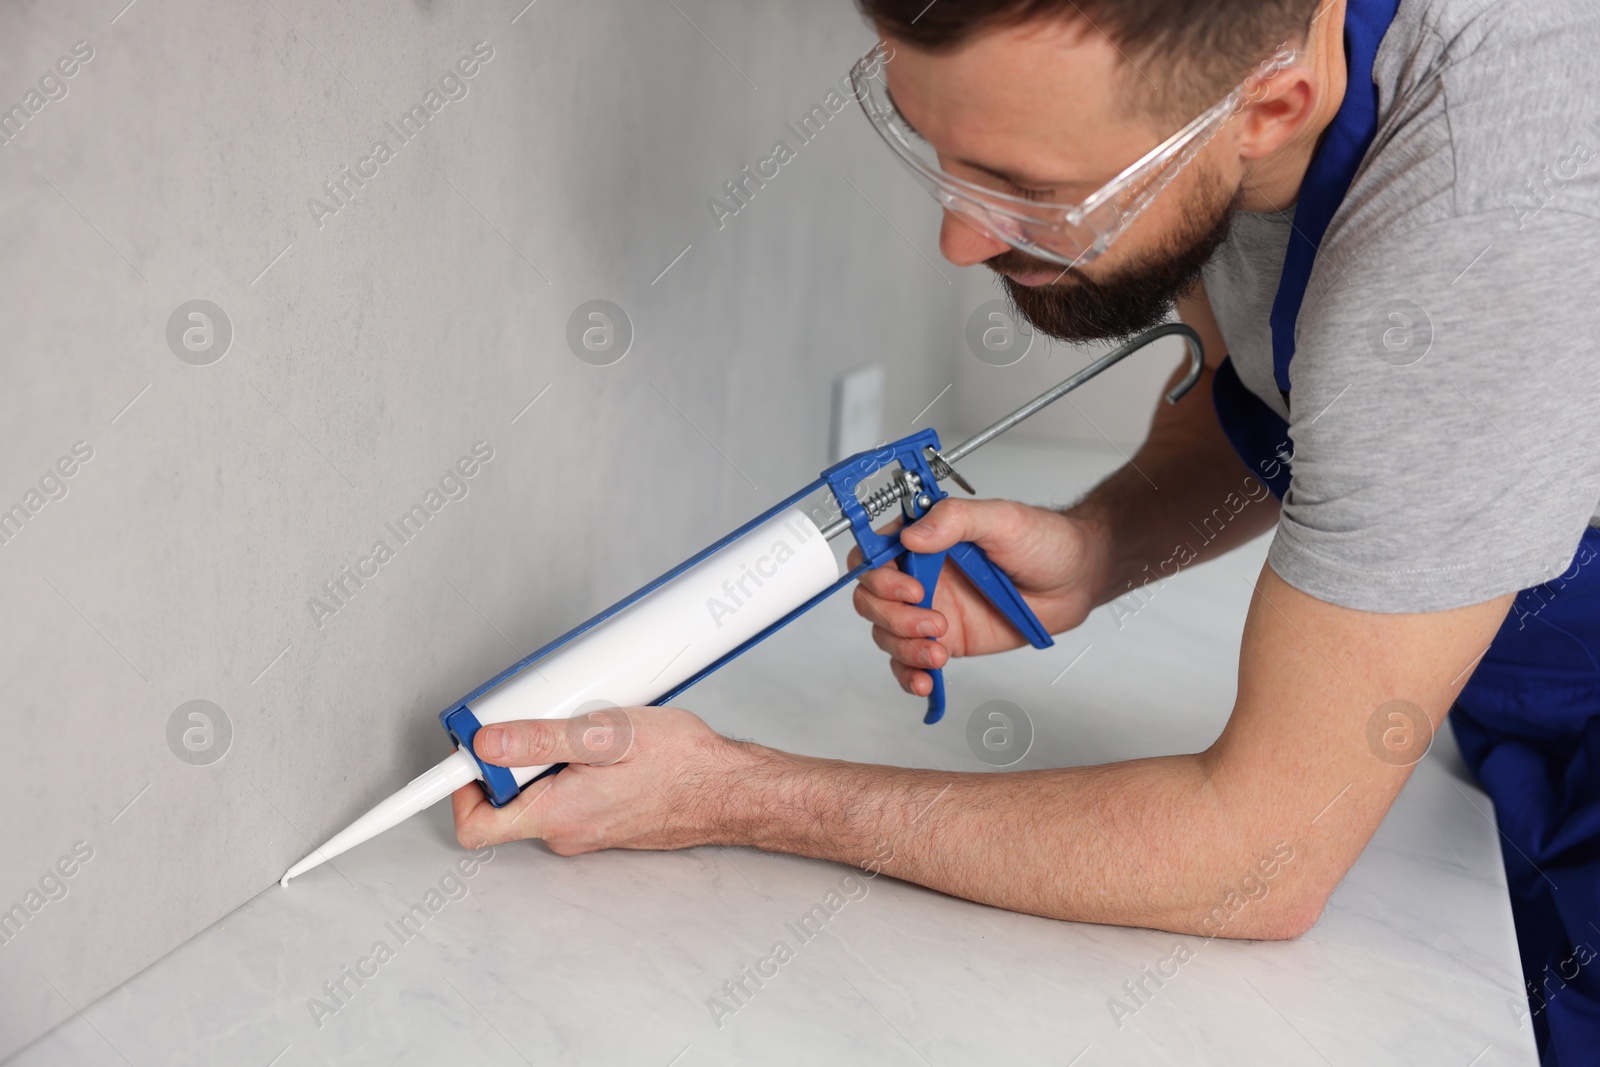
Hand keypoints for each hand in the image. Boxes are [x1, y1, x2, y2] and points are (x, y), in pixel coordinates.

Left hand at [451, 706, 752, 853]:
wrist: (730, 789)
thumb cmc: (681, 766)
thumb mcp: (605, 736)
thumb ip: (539, 740)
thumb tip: (484, 744)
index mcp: (556, 816)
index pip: (475, 826)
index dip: (459, 788)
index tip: (467, 751)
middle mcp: (565, 831)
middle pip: (506, 798)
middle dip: (514, 754)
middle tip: (543, 718)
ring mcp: (585, 828)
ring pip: (540, 791)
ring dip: (550, 755)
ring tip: (585, 726)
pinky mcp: (604, 818)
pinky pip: (569, 792)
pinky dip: (575, 763)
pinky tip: (605, 741)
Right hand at [851, 498, 1102, 695]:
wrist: (1076, 579)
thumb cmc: (1043, 542)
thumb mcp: (1001, 520)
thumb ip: (955, 520)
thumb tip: (913, 535)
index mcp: (926, 540)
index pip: (875, 555)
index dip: (881, 576)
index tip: (911, 588)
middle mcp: (921, 574)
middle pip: (873, 600)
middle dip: (894, 617)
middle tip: (934, 622)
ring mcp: (931, 610)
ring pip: (887, 634)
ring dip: (904, 647)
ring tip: (940, 650)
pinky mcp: (946, 640)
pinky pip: (910, 661)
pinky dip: (909, 674)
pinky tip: (925, 680)